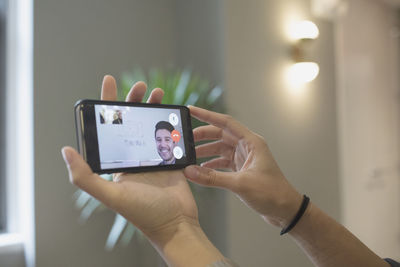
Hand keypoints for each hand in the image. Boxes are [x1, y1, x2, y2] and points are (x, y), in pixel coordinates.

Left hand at [62, 76, 223, 265]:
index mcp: (117, 161)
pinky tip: (171, 110)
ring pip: (151, 123)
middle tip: (140, 86)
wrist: (176, 223)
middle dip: (133, 100)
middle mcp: (133, 155)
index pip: (109, 126)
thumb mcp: (111, 196)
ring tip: (157, 92)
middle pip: (131, 120)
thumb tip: (66, 150)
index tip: (109, 82)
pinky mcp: (172, 157)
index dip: (107, 104)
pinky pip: (168, 133)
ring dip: (153, 106)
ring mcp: (153, 155)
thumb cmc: (144, 213)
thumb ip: (86, 177)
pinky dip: (169, 120)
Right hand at [184, 106, 302, 227]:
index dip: (207, 115)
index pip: (226, 122)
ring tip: (189, 155)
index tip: (191, 110)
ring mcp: (244, 158)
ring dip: (205, 152)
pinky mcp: (242, 169)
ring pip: (220, 149)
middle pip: (220, 135)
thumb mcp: (240, 184)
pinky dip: (211, 165)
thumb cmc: (272, 193)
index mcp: (251, 142)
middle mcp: (247, 147)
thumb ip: (213, 177)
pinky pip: (222, 162)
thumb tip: (190, 171)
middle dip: (202, 136)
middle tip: (185, 139)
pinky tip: (201, 170)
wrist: (285, 210)